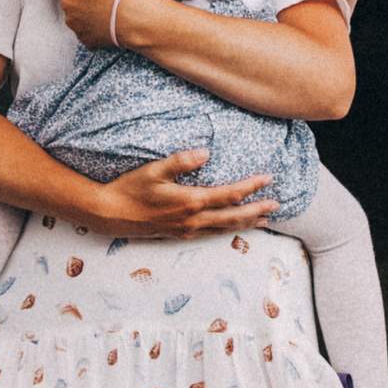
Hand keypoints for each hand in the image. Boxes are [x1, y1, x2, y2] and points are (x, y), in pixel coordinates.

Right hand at [84, 150, 276, 238]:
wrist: (110, 214)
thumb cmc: (130, 188)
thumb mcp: (154, 170)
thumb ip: (181, 161)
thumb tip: (206, 152)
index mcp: (190, 201)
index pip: (228, 195)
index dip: (250, 187)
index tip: (268, 179)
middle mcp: (192, 220)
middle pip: (233, 216)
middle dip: (256, 210)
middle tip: (277, 205)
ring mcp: (186, 230)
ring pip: (224, 229)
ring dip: (246, 223)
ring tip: (263, 220)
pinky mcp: (179, 235)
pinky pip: (210, 234)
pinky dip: (227, 230)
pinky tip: (232, 228)